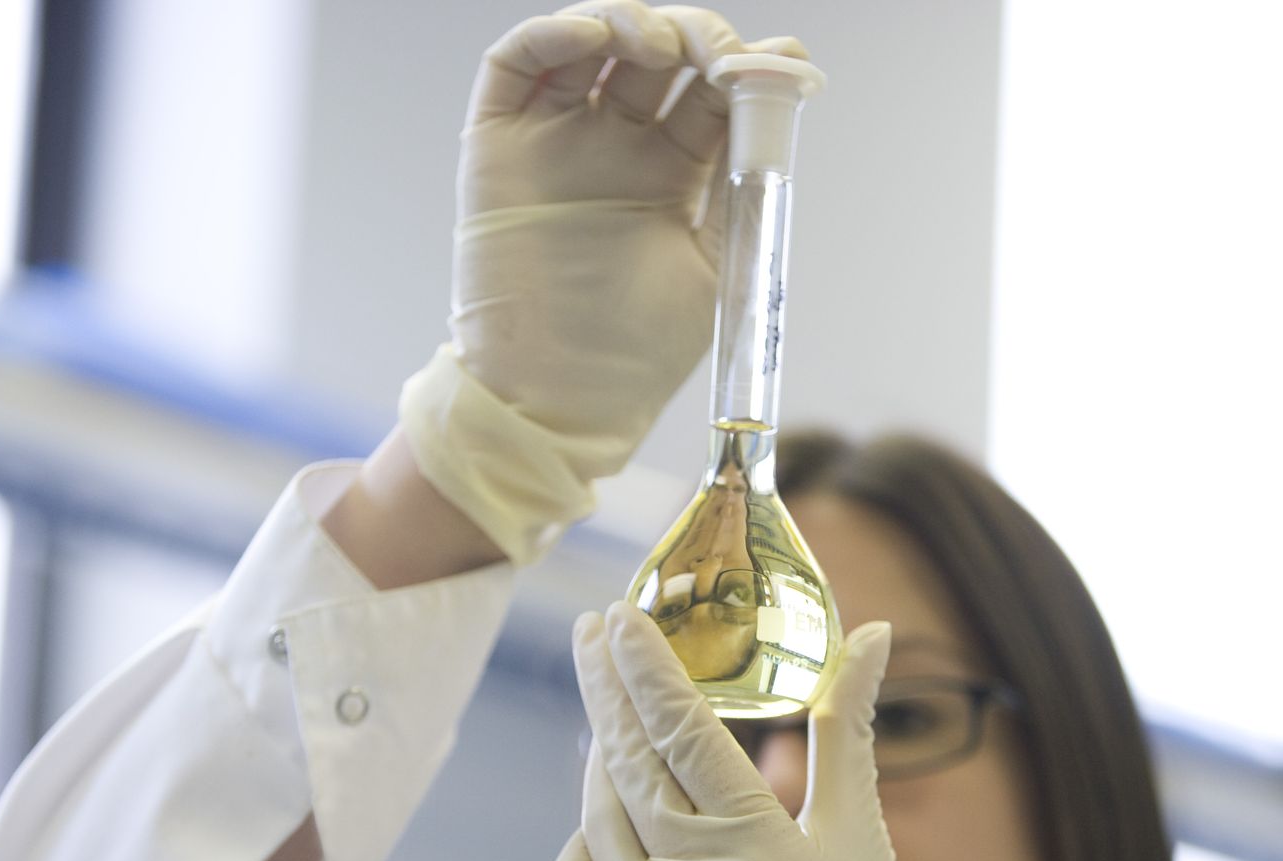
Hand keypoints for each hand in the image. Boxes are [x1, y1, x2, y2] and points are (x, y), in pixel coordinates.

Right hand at [399, 3, 806, 563]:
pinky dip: (554, 32)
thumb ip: (747, 179)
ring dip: (630, 22)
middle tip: (716, 55)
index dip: (743, 64)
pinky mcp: (497, 144)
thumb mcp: (718, 262)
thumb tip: (785, 85)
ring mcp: (554, 141)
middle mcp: (611, 148)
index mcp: (667, 174)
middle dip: (694, 36)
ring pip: (589, 42)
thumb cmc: (635, 351)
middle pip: (655, 56)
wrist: (556, 400)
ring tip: (659, 47)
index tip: (779, 62)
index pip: (708, 92)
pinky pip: (517, 64)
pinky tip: (595, 38)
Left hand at [550, 604, 943, 860]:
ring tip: (611, 714)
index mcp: (758, 843)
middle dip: (607, 685)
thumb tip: (869, 633)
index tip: (620, 616)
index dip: (646, 666)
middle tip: (591, 629)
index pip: (683, 730)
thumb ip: (846, 725)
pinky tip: (602, 812)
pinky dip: (582, 840)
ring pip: (600, 817)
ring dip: (601, 756)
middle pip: (630, 760)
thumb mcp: (859, 831)